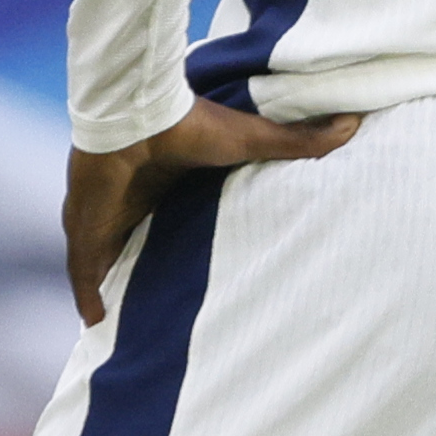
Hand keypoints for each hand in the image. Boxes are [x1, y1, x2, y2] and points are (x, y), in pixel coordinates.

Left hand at [61, 97, 361, 320]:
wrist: (140, 114)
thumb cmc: (192, 124)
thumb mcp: (251, 140)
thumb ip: (296, 141)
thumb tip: (352, 124)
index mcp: (161, 181)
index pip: (161, 215)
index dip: (168, 238)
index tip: (182, 265)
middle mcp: (128, 200)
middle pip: (128, 243)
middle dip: (135, 268)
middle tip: (150, 303)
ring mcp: (102, 214)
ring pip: (102, 259)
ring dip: (109, 284)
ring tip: (122, 321)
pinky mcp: (86, 226)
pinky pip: (83, 268)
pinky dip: (88, 293)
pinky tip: (95, 321)